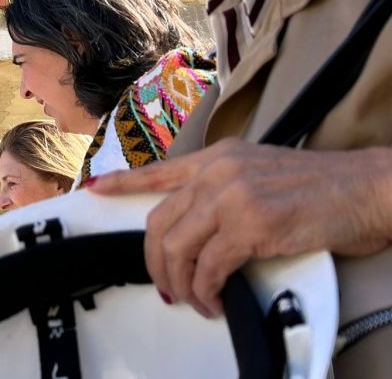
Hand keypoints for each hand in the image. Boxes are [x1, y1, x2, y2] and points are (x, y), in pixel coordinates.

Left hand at [88, 139, 391, 316]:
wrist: (365, 188)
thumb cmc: (321, 188)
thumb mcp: (260, 173)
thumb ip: (224, 189)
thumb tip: (197, 226)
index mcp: (217, 157)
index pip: (158, 172)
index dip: (122, 183)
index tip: (94, 190)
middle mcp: (216, 171)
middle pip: (159, 223)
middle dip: (156, 263)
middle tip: (168, 288)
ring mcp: (232, 195)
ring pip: (178, 248)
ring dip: (181, 283)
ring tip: (196, 301)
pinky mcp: (251, 224)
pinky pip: (209, 266)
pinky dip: (207, 291)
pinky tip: (217, 301)